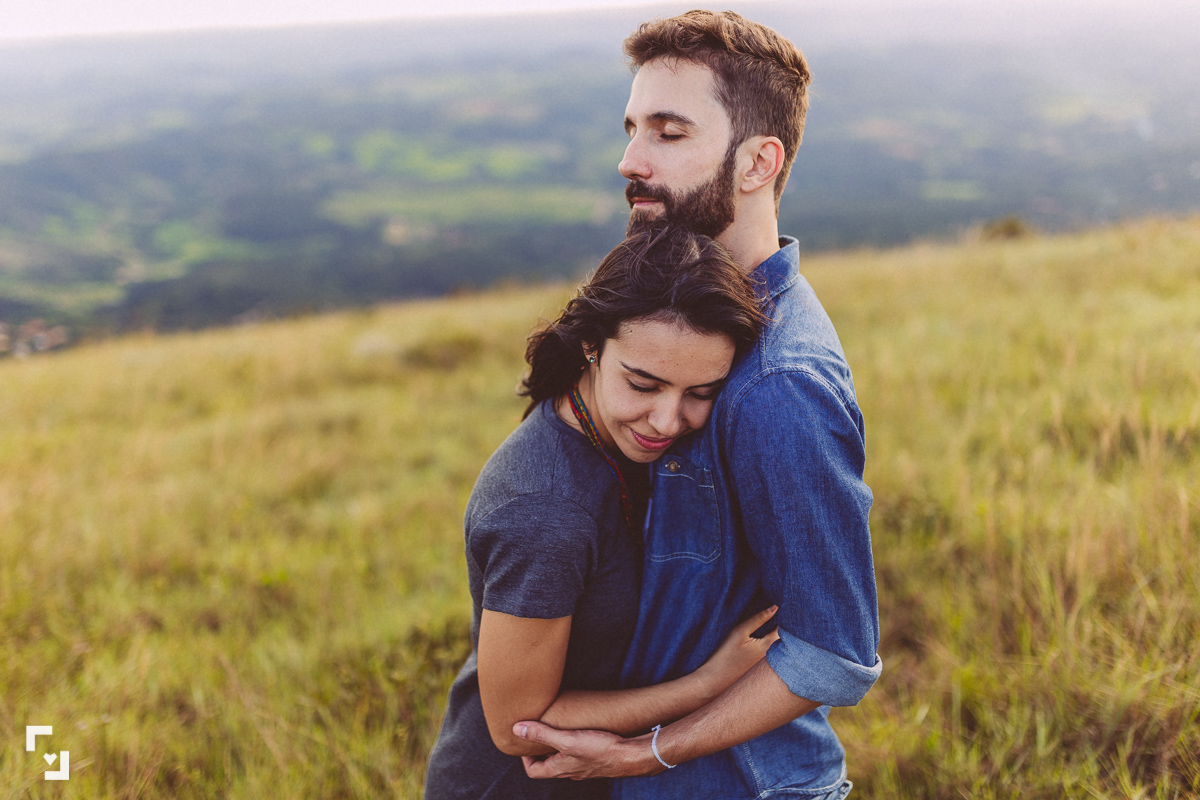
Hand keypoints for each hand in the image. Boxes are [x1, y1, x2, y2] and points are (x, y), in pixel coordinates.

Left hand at [512, 721, 659, 779]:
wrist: (630, 755)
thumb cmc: (600, 750)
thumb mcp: (567, 740)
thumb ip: (542, 734)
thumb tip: (516, 729)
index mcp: (559, 769)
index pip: (534, 771)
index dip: (525, 759)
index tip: (524, 743)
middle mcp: (570, 771)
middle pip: (548, 765)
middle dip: (540, 750)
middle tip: (537, 732)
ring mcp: (584, 767)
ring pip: (564, 759)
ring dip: (557, 747)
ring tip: (556, 728)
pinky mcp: (596, 759)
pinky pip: (578, 755)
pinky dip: (573, 745)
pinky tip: (579, 731)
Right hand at [692, 605, 778, 700]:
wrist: (715, 681)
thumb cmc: (725, 655)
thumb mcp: (740, 632)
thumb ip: (758, 619)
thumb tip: (776, 607)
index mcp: (770, 646)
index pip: (786, 628)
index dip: (785, 616)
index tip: (782, 606)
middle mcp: (774, 658)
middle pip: (785, 638)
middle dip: (782, 626)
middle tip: (774, 612)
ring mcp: (768, 666)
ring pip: (779, 646)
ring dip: (775, 636)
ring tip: (766, 626)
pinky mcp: (761, 670)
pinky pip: (771, 654)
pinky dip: (769, 646)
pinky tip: (757, 642)